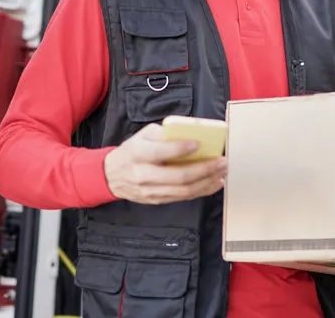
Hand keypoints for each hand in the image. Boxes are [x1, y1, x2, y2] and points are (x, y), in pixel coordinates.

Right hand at [103, 123, 227, 204]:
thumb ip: (164, 134)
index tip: (199, 143)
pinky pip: (183, 197)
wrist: (112, 176)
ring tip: (222, 172)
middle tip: (221, 161)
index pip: (162, 152)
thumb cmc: (132, 151)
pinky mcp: (157, 200)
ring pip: (184, 190)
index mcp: (139, 153)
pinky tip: (214, 183)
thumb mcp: (142, 135)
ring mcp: (151, 191)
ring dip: (207, 182)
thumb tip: (190, 133)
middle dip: (204, 169)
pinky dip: (201, 190)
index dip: (181, 148)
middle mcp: (144, 174)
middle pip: (178, 176)